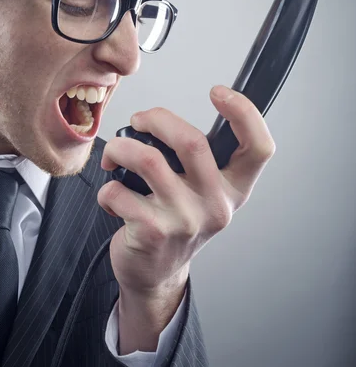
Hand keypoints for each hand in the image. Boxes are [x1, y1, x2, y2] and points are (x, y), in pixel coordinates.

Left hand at [98, 85, 275, 298]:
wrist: (156, 273)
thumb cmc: (177, 222)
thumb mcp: (203, 193)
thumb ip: (199, 159)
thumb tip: (160, 121)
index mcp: (234, 189)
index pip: (259, 148)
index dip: (244, 113)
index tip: (218, 93)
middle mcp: (216, 204)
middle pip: (192, 141)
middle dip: (156, 118)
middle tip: (139, 120)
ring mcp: (185, 220)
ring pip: (148, 159)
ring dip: (120, 148)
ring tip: (114, 154)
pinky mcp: (153, 231)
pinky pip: (118, 190)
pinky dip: (107, 186)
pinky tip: (112, 195)